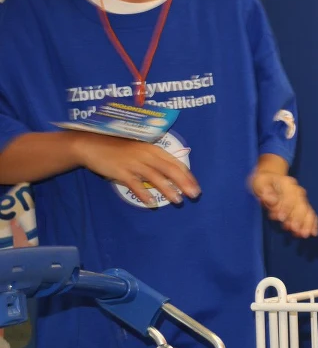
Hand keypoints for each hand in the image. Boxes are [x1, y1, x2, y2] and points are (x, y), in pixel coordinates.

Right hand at [72, 133, 198, 205]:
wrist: (91, 144)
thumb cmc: (118, 148)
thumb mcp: (140, 150)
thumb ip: (154, 160)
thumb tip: (172, 174)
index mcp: (153, 149)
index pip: (175, 163)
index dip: (187, 176)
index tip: (196, 187)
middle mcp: (146, 155)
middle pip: (169, 170)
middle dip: (184, 183)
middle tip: (194, 195)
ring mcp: (133, 162)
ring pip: (155, 177)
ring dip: (168, 189)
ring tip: (178, 200)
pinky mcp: (120, 170)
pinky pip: (134, 183)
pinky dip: (143, 193)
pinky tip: (152, 203)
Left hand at [251, 170, 317, 237]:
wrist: (270, 182)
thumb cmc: (263, 183)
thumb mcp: (259, 183)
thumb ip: (265, 191)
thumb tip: (273, 200)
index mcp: (288, 184)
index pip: (289, 197)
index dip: (285, 208)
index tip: (280, 218)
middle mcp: (298, 191)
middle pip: (301, 205)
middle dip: (298, 218)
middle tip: (293, 228)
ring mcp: (302, 200)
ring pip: (307, 212)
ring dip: (306, 224)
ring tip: (303, 234)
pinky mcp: (303, 208)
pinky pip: (311, 215)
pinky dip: (313, 224)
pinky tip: (313, 233)